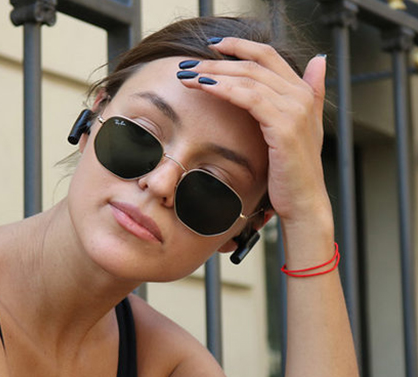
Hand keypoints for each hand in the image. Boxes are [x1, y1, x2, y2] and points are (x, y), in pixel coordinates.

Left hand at [178, 38, 331, 232]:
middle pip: (254, 63)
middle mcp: (301, 95)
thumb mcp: (302, 127)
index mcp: (302, 92)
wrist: (303, 202)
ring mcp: (295, 109)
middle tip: (187, 63)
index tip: (210, 47)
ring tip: (187, 76)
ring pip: (249, 78)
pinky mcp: (284, 126)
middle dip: (217, 61)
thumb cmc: (292, 171)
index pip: (268, 55)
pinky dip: (225, 89)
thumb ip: (310, 92)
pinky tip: (205, 88)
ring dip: (214, 73)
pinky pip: (250, 98)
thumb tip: (318, 60)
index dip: (238, 46)